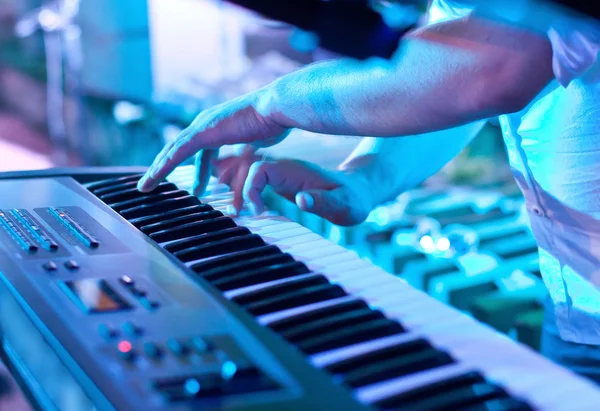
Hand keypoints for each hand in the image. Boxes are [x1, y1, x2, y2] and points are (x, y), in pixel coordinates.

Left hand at [136, 90, 288, 193]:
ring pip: (172, 151)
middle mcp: (206, 123)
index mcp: (217, 125)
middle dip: (163, 167)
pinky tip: (155, 178)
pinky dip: (163, 166)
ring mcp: (203, 126)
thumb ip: (248, 148)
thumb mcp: (257, 141)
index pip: (196, 149)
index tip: (193, 184)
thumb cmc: (274, 123)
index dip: (192, 167)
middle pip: (178, 149)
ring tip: (146, 186)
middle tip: (152, 184)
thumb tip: (252, 160)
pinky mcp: (203, 132)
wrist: (276, 109)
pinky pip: (177, 153)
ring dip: (157, 169)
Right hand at [232, 158, 372, 225]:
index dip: (251, 188)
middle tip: (234, 212)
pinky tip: (235, 202)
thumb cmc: (351, 201)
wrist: (357, 193)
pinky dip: (239, 188)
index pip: (260, 170)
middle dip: (234, 187)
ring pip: (244, 170)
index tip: (257, 212)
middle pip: (245, 167)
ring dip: (233, 186)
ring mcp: (279, 174)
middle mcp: (283, 169)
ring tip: (230, 209)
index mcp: (295, 171)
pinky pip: (251, 179)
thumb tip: (301, 199)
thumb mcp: (343, 205)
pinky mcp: (278, 182)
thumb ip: (323, 202)